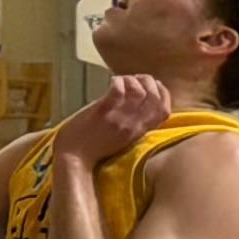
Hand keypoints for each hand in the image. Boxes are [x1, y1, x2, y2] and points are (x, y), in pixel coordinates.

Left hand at [55, 73, 169, 166]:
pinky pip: (118, 90)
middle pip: (155, 98)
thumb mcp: (121, 137)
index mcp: (138, 132)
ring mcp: (118, 118)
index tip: (155, 85)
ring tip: (121, 80)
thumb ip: (131, 121)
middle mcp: (132, 125)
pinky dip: (118, 81)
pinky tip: (111, 81)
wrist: (73, 159)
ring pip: (139, 91)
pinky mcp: (103, 112)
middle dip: (149, 82)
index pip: (164, 111)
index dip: (164, 94)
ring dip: (132, 80)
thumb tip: (134, 100)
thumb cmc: (92, 147)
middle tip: (136, 79)